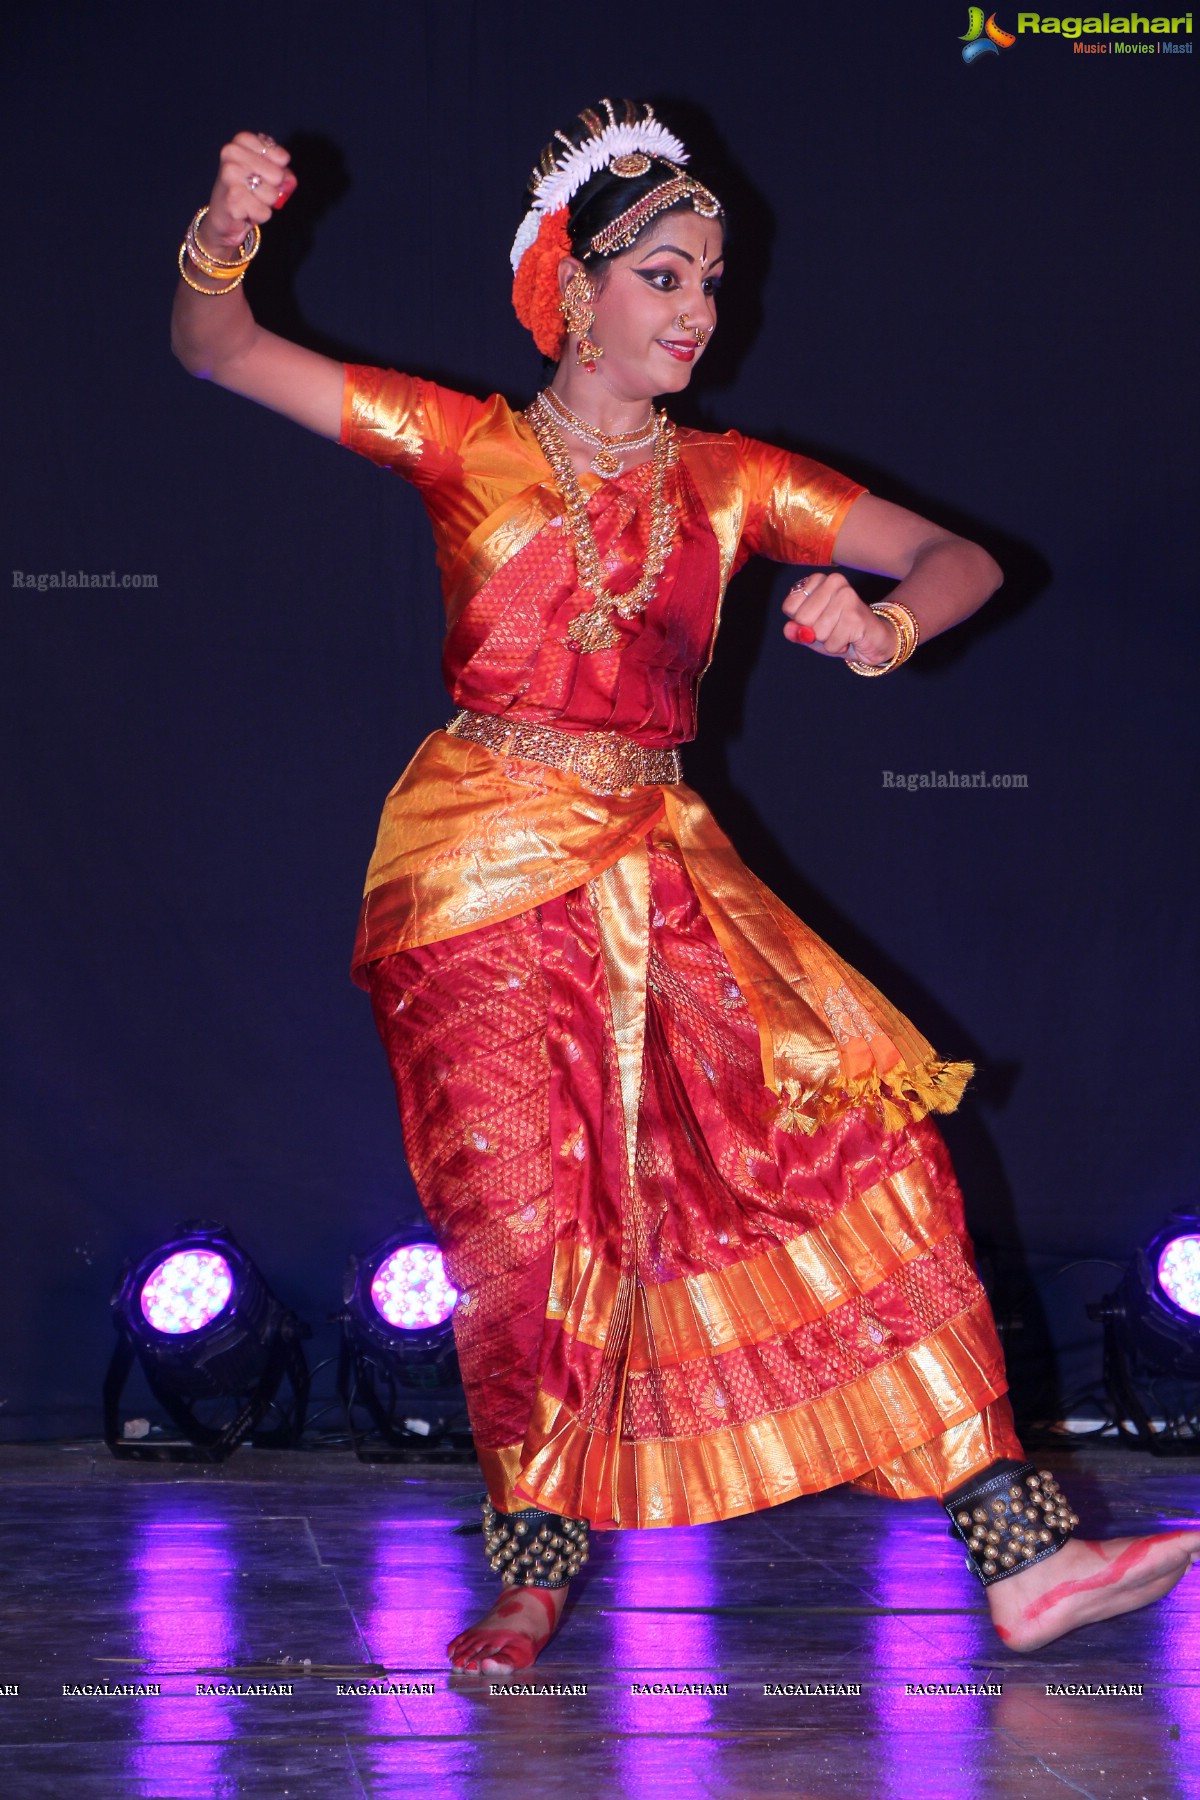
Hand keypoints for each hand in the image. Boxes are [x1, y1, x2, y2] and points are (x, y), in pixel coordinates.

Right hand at [200, 131, 296, 252]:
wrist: (223, 214)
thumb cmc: (246, 190)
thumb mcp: (267, 174)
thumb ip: (284, 173)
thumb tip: (288, 183)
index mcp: (242, 140)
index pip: (282, 157)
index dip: (278, 172)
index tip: (261, 175)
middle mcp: (232, 153)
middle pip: (278, 176)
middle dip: (271, 189)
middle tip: (253, 191)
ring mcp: (230, 175)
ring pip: (272, 195)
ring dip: (264, 204)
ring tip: (249, 201)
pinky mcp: (232, 199)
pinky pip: (264, 212)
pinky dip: (259, 217)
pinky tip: (245, 212)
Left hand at [782, 572, 896, 664]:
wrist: (872, 640)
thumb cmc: (839, 632)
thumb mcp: (811, 632)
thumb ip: (795, 630)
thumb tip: (789, 630)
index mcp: (818, 580)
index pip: (789, 606)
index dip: (800, 622)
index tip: (818, 619)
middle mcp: (833, 582)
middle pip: (802, 619)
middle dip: (815, 632)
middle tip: (833, 628)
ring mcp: (846, 596)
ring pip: (817, 632)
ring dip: (828, 640)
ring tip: (842, 632)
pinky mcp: (856, 615)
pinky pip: (831, 643)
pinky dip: (838, 647)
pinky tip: (850, 638)